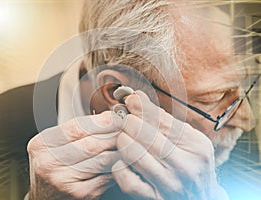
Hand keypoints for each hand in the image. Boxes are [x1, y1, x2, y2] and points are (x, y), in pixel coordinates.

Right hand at [27, 111, 122, 199]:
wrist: (43, 194)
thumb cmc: (53, 163)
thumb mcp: (55, 143)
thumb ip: (77, 130)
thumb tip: (109, 117)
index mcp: (41, 144)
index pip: (76, 127)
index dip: (101, 121)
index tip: (116, 117)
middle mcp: (49, 163)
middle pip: (91, 144)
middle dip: (114, 134)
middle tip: (127, 128)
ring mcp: (64, 181)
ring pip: (102, 160)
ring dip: (119, 150)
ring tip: (128, 142)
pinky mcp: (80, 194)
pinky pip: (106, 176)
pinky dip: (117, 166)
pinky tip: (122, 159)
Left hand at [111, 91, 228, 199]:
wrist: (201, 197)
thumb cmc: (191, 163)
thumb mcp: (188, 139)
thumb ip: (164, 118)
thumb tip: (136, 96)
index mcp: (196, 146)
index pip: (161, 120)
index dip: (141, 107)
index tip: (130, 100)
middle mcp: (184, 166)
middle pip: (145, 135)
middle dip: (129, 122)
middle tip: (125, 119)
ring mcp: (168, 184)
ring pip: (132, 154)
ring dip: (123, 140)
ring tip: (124, 137)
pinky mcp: (153, 197)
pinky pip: (126, 179)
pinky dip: (119, 166)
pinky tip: (124, 160)